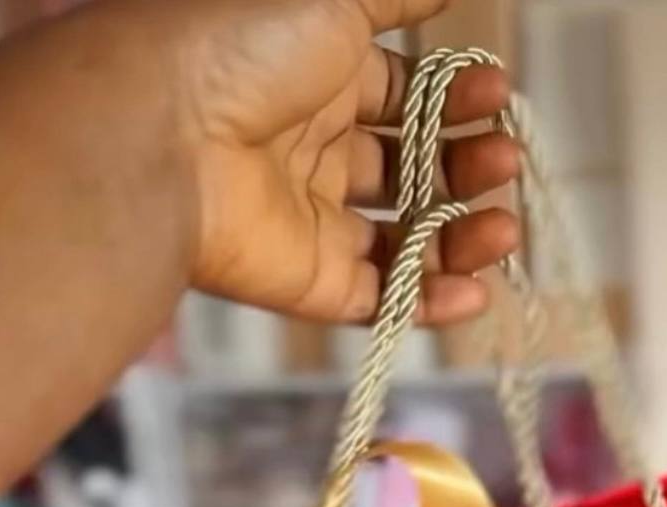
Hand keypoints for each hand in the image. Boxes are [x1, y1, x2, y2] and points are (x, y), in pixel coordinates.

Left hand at [167, 0, 518, 324]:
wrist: (162, 130)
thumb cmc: (239, 44)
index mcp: (314, 74)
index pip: (399, 94)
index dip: (452, 98)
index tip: (496, 93)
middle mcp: (312, 146)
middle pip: (408, 168)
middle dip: (465, 164)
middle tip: (504, 157)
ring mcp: (309, 219)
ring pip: (403, 237)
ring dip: (461, 235)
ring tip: (504, 227)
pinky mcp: (307, 281)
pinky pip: (380, 298)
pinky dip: (430, 302)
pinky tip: (477, 291)